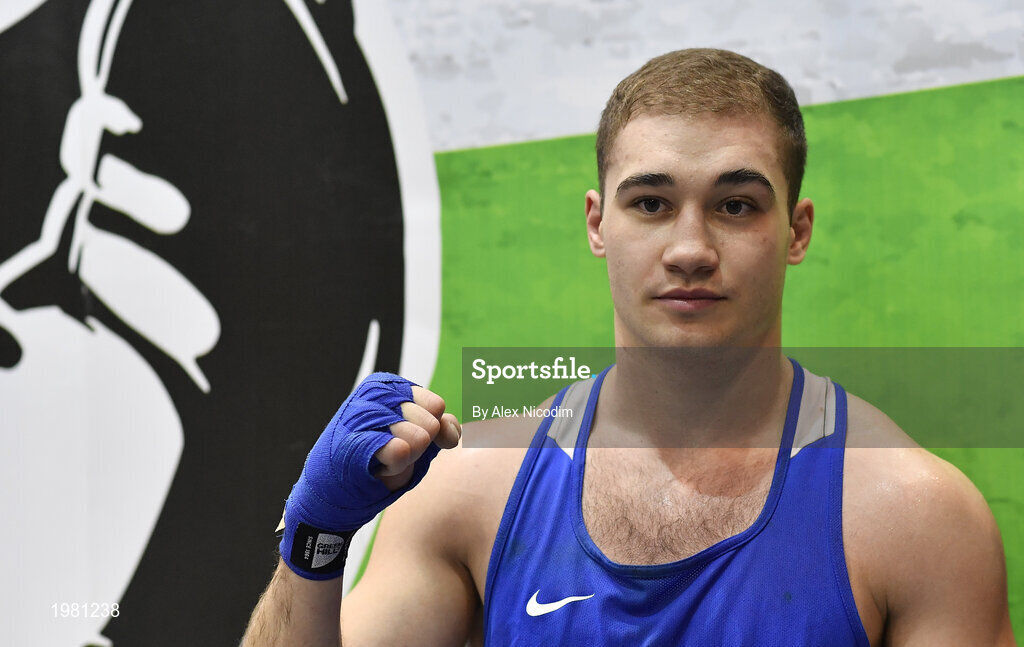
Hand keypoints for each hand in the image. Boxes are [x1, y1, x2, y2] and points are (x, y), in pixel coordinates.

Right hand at [279, 373, 459, 578]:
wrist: (336, 493)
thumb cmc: (376, 462)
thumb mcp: (414, 440)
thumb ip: (439, 428)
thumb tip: (452, 430)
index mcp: (387, 387)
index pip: (435, 405)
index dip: (435, 430)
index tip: (419, 443)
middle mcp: (372, 395)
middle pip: (429, 422)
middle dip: (420, 446)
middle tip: (396, 455)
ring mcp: (360, 416)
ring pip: (417, 437)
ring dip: (408, 459)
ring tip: (385, 461)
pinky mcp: (351, 442)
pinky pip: (398, 450)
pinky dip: (397, 463)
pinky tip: (384, 465)